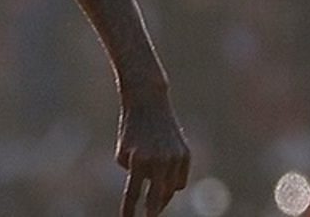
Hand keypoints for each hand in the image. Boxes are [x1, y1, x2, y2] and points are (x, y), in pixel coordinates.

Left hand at [117, 96, 189, 214]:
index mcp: (139, 160)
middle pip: (157, 198)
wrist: (148, 102)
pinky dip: (172, 183)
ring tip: (155, 201)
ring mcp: (175, 158)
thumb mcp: (123, 151)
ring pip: (171, 190)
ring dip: (162, 196)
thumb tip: (148, 189)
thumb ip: (134, 173)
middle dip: (152, 211)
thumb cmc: (131, 128)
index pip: (134, 194)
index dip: (130, 211)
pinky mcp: (186, 154)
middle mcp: (159, 160)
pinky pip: (180, 179)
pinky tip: (165, 183)